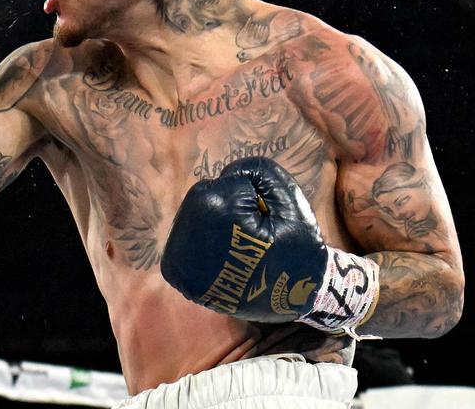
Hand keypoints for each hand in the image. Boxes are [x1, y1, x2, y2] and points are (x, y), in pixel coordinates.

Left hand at [161, 157, 379, 334]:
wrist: (293, 304)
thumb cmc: (297, 251)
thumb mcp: (292, 204)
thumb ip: (262, 173)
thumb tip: (230, 170)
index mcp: (215, 210)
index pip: (232, 183)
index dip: (257, 200)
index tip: (268, 225)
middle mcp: (187, 232)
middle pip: (208, 196)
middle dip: (233, 208)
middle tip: (255, 236)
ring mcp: (179, 256)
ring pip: (197, 215)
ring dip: (217, 223)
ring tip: (241, 248)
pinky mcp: (178, 274)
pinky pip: (188, 239)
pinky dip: (207, 241)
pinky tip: (226, 257)